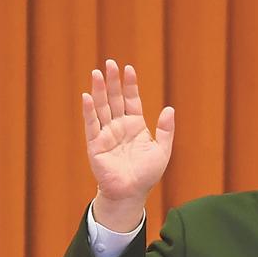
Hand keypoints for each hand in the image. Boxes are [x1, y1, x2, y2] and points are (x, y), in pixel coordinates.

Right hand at [82, 60, 173, 228]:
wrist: (131, 193)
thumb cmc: (146, 175)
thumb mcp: (162, 151)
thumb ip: (166, 130)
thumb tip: (169, 109)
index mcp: (135, 125)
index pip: (131, 100)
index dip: (130, 85)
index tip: (129, 69)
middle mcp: (119, 126)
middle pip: (114, 99)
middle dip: (112, 82)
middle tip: (110, 63)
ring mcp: (106, 133)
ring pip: (102, 107)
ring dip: (99, 90)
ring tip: (97, 73)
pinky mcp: (95, 144)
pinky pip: (92, 124)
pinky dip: (89, 111)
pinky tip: (88, 96)